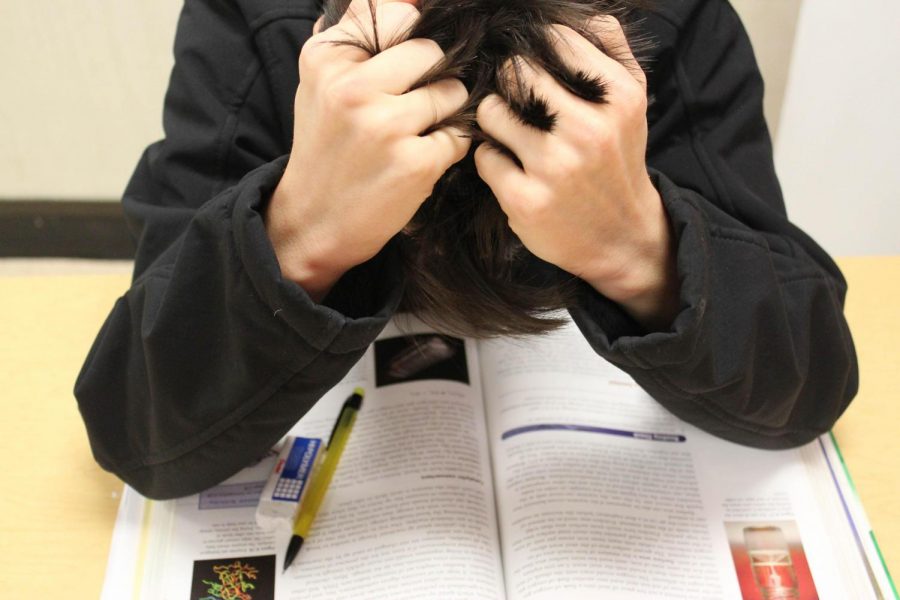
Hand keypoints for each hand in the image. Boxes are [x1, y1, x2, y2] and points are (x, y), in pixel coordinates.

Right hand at [266, 0, 469, 300]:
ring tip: (417, 131)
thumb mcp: (321, 84)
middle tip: (418, 101)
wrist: (315, 220)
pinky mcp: (415, 162)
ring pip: (452, 92)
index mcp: (328, 60)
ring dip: (445, 111)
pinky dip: (447, 147)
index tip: (413, 61)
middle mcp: (354, 88)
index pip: (399, 15)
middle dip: (435, 74)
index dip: (415, 39)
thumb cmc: (325, 147)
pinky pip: (458, 136)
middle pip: (432, 51)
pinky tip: (420, 159)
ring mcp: (386, 126)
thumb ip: (353, 36)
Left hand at [474, 16, 677, 329]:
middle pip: (516, 72)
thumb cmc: (618, 160)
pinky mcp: (526, 199)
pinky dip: (491, 160)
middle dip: (509, 85)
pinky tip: (511, 169)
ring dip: (494, 122)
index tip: (533, 70)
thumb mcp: (631, 104)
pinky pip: (484, 156)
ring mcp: (555, 166)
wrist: (621, 236)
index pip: (554, 41)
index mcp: (618, 97)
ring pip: (491, 112)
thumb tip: (581, 13)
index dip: (535, 51)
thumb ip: (611, 50)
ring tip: (511, 136)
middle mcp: (588, 129)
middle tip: (518, 105)